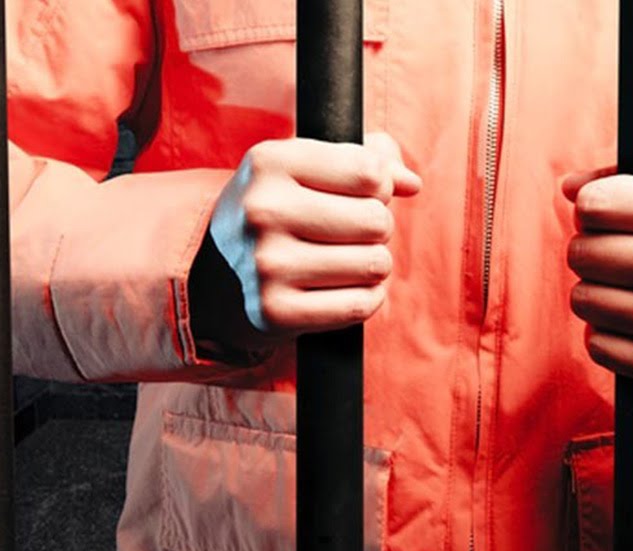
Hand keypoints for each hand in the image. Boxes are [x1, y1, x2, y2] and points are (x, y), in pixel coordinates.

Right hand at [193, 132, 420, 354]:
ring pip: (375, 264)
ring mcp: (265, 265)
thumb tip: (411, 183)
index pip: (371, 173)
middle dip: (376, 227)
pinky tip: (341, 288)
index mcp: (269, 161)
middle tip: (349, 232)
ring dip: (372, 264)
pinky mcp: (275, 311)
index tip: (356, 194)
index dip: (379, 187)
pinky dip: (365, 297)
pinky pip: (362, 305)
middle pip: (377, 221)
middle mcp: (261, 211)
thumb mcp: (313, 165)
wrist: (221, 269)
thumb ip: (372, 157)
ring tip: (343, 259)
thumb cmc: (285, 206)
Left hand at [562, 167, 632, 412]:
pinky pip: (601, 346)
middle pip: (582, 253)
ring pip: (585, 301)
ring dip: (601, 297)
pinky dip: (611, 337)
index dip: (592, 212)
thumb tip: (569, 186)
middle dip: (594, 254)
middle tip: (621, 261)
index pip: (594, 204)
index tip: (606, 221)